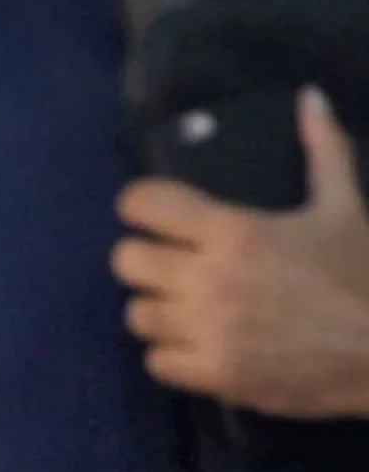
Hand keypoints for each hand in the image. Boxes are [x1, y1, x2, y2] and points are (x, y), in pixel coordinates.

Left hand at [112, 87, 368, 417]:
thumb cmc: (360, 279)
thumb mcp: (343, 209)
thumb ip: (323, 151)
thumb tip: (309, 97)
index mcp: (235, 232)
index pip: (146, 204)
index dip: (139, 206)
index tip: (149, 214)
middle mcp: (211, 278)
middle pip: (127, 261)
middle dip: (143, 260)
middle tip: (167, 266)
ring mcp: (207, 329)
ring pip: (136, 313)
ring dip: (156, 309)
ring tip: (182, 308)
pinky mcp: (212, 373)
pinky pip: (155, 360)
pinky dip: (169, 355)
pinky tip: (194, 346)